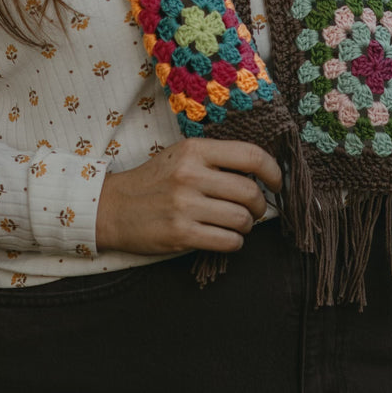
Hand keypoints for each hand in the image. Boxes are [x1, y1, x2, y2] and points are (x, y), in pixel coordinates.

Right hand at [94, 138, 282, 254]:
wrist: (114, 207)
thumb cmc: (154, 180)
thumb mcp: (182, 156)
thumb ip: (216, 160)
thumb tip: (260, 175)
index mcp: (194, 149)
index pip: (250, 155)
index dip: (273, 170)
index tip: (277, 182)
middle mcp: (191, 175)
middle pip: (249, 192)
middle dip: (260, 205)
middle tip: (254, 209)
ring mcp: (185, 205)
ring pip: (241, 219)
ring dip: (247, 226)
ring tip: (237, 224)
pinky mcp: (180, 234)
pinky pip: (227, 242)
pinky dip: (234, 243)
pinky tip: (225, 237)